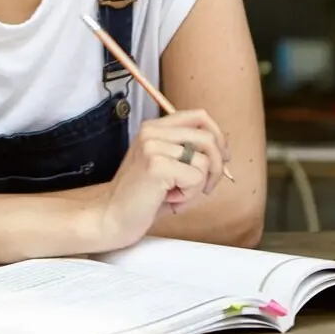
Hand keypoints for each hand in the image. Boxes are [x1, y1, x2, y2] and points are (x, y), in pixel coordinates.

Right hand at [98, 110, 229, 248]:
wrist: (112, 217)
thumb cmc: (143, 197)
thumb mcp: (168, 166)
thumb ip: (189, 152)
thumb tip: (222, 151)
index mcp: (154, 128)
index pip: (200, 116)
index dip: (218, 138)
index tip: (221, 159)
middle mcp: (152, 132)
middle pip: (208, 139)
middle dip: (217, 168)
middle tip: (205, 188)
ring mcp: (152, 147)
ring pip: (205, 161)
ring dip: (198, 186)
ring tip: (176, 195)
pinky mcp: (156, 166)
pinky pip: (196, 178)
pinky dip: (190, 195)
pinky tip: (169, 199)